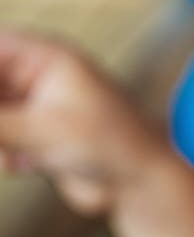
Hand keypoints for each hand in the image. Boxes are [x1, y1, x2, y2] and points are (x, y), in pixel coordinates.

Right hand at [0, 28, 193, 236]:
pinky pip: (1, 140)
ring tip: (11, 153)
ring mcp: (38, 107)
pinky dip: (5, 153)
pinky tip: (27, 164)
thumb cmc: (107, 142)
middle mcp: (41, 76)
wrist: (138, 179)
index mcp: (49, 57)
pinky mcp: (37, 137)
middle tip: (4, 135)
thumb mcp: (41, 129)